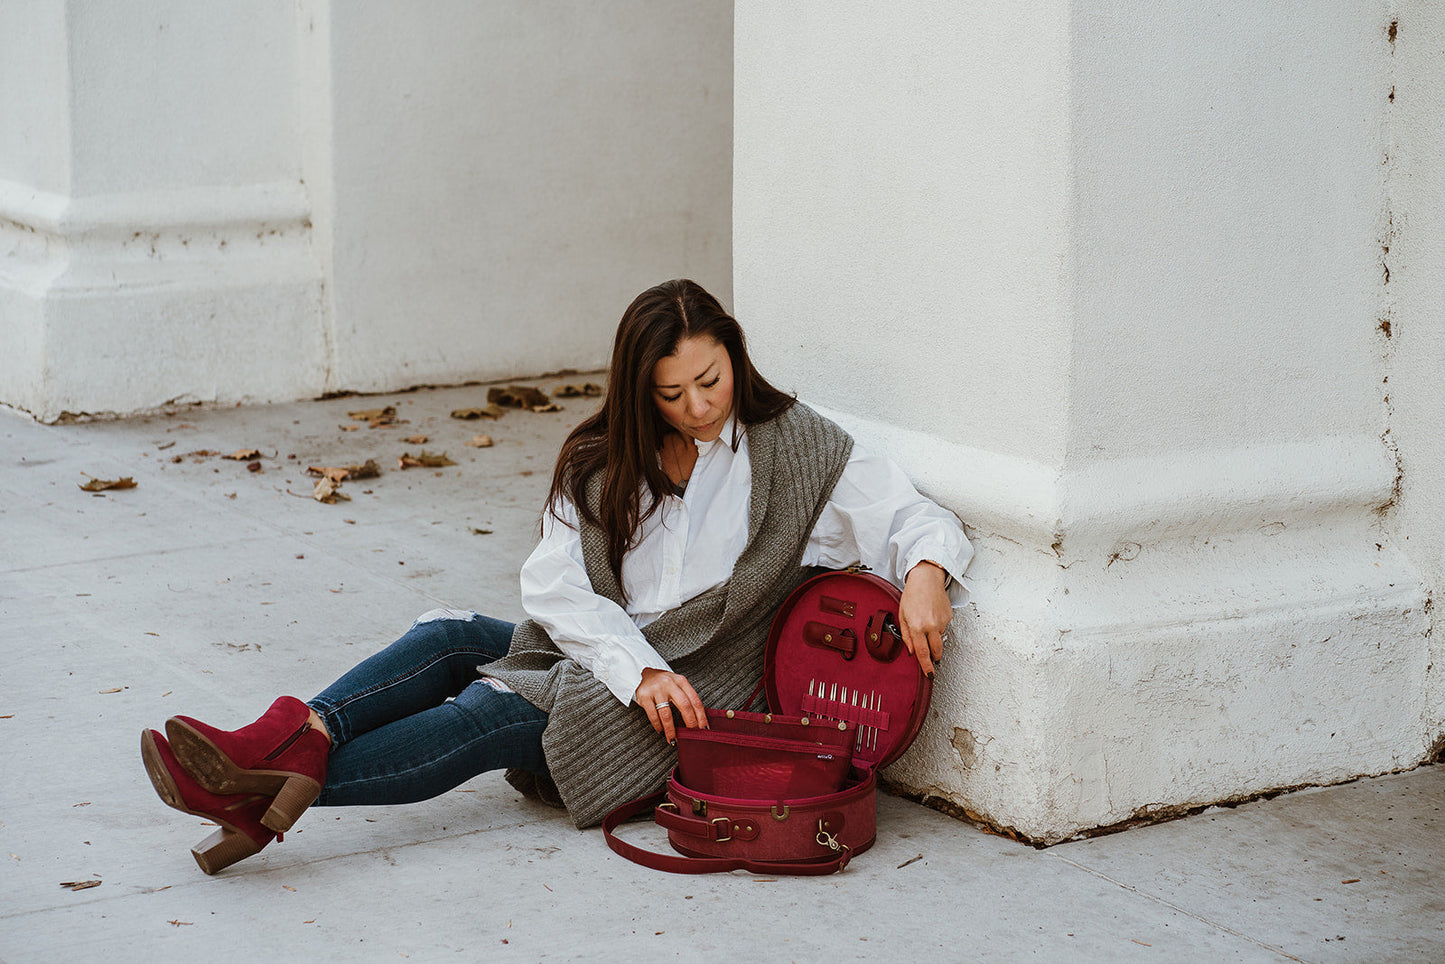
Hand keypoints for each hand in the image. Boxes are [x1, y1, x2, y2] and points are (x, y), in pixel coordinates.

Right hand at [634, 667, 708, 744]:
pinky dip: (658, 726)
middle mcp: (670, 684)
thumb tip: (697, 720)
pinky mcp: (645, 696)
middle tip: (691, 734)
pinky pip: (653, 715)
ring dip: (671, 730)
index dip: (701, 716)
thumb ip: (686, 698)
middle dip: (690, 722)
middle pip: (684, 706)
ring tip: (673, 739)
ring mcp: (657, 689)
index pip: (695, 700)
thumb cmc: (663, 684)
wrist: (643, 674)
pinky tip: (661, 731)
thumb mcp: (677, 685)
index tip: (704, 728)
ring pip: (667, 714)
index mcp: (681, 681)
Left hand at [899, 561, 952, 677]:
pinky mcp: (948, 617)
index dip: (926, 666)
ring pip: (939, 639)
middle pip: (936, 651)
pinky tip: (932, 615)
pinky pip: (943, 628)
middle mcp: (931, 625)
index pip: (922, 653)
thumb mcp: (902, 615)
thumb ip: (906, 636)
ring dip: (934, 638)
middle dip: (934, 657)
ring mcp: (941, 621)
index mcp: (917, 626)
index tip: (929, 674)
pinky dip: (937, 626)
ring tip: (926, 624)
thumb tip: (912, 651)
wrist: (926, 579)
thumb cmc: (912, 595)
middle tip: (932, 659)